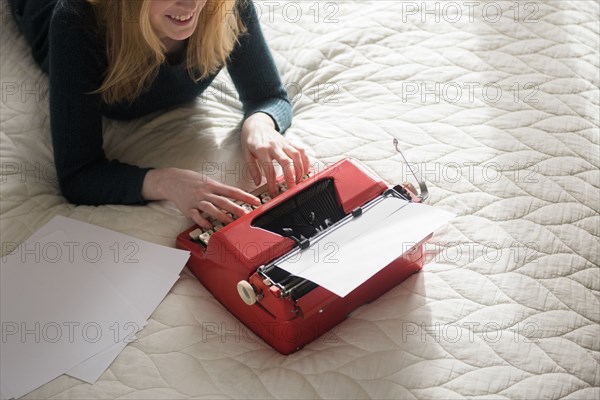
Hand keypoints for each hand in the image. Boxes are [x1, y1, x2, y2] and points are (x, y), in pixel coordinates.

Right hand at [142, 168, 259, 228]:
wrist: (173, 180)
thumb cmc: (194, 181)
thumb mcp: (209, 181)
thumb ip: (222, 190)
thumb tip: (238, 195)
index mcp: (213, 185)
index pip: (232, 191)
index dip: (245, 196)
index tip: (256, 201)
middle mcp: (206, 193)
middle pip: (223, 200)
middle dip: (234, 207)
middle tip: (245, 213)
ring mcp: (197, 201)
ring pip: (210, 208)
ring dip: (220, 215)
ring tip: (229, 221)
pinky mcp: (188, 208)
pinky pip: (196, 215)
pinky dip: (202, 221)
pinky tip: (209, 225)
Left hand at [241, 112, 309, 195]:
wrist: (257, 124)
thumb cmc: (251, 140)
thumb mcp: (246, 154)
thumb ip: (252, 169)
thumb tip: (257, 183)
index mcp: (262, 150)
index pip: (269, 169)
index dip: (272, 183)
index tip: (273, 192)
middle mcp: (274, 146)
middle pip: (286, 162)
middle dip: (291, 177)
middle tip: (292, 188)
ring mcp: (283, 143)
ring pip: (296, 156)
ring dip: (300, 169)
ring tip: (299, 180)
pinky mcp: (289, 142)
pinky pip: (301, 150)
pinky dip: (306, 160)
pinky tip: (306, 170)